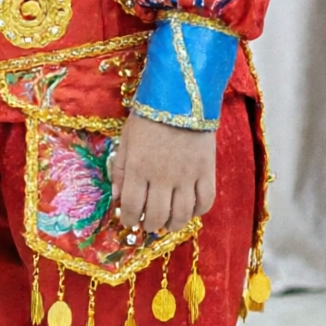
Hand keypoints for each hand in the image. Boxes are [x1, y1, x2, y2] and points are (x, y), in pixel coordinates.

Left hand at [109, 114, 218, 234]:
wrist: (181, 100)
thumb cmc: (148, 118)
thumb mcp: (125, 139)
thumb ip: (120, 169)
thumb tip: (117, 197)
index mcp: (139, 168)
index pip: (132, 206)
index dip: (129, 218)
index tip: (129, 221)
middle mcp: (162, 177)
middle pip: (157, 215)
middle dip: (150, 225)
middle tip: (148, 224)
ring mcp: (187, 176)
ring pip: (182, 214)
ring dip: (173, 224)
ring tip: (167, 223)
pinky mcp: (208, 172)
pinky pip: (205, 201)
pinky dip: (197, 212)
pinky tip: (190, 211)